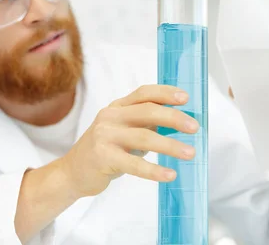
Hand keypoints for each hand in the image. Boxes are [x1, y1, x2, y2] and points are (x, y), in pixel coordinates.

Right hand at [58, 85, 198, 198]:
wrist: (73, 172)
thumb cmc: (104, 151)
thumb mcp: (121, 131)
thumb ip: (143, 124)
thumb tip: (178, 123)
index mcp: (117, 107)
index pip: (143, 93)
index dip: (165, 93)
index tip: (185, 98)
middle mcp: (110, 117)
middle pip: (147, 111)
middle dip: (174, 118)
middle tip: (195, 127)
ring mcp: (105, 136)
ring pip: (144, 137)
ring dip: (171, 145)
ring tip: (190, 153)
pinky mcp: (103, 157)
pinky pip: (134, 164)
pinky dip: (155, 170)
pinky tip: (170, 174)